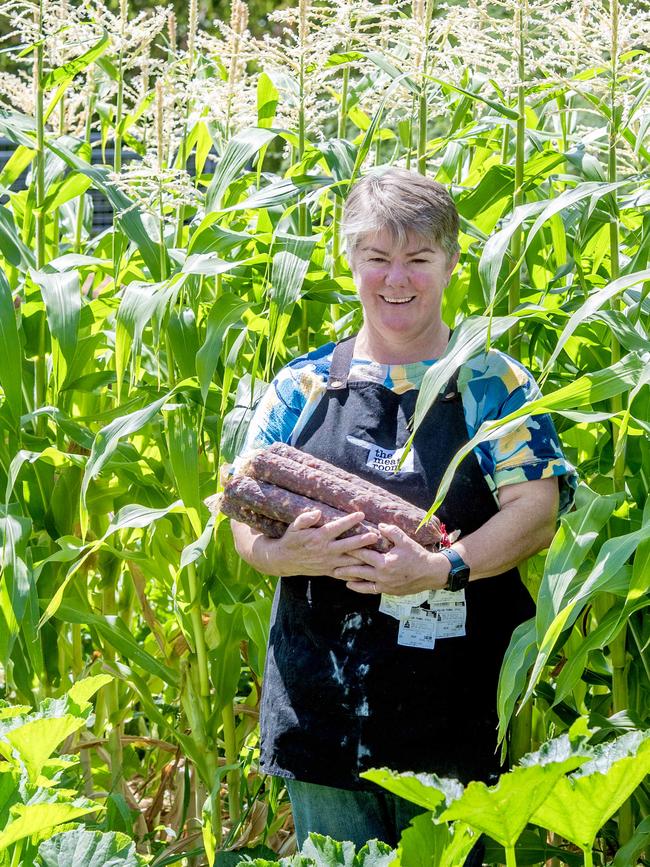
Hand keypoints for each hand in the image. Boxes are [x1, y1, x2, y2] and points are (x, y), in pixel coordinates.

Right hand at [257, 510, 380, 577]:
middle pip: (348, 545)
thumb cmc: (291, 540)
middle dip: (362, 541)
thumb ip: (305, 518)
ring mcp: (328, 563)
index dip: (349, 521)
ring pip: (349, 561)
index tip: (361, 514)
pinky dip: (357, 573)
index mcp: (318, 537)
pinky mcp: (329, 571)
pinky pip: (345, 573)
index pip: (337, 528)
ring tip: (378, 553)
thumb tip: (318, 512)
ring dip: (363, 557)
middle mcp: (326, 550)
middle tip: (376, 536)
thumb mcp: (294, 526)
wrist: (284, 561)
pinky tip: (369, 571)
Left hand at [332, 523, 449, 595]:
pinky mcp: (389, 591)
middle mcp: (382, 576)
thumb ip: (391, 532)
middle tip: (331, 565)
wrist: (431, 573)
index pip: (363, 554)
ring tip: (338, 577)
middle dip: (345, 567)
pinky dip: (361, 588)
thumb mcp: (405, 541)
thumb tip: (378, 526)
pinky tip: (354, 586)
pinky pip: (371, 590)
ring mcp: (385, 585)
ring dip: (350, 579)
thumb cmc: (418, 555)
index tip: (340, 545)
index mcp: (385, 562)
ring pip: (363, 583)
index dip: (351, 549)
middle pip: (359, 571)